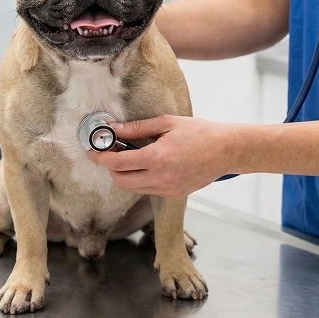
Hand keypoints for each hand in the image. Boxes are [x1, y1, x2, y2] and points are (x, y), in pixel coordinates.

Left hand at [86, 115, 234, 197]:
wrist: (226, 151)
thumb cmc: (199, 133)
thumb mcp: (167, 123)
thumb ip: (137, 128)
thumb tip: (113, 129)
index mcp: (156, 158)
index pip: (117, 163)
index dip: (100, 158)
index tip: (91, 152)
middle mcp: (160, 178)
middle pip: (120, 180)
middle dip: (110, 168)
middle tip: (110, 153)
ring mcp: (167, 189)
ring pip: (133, 188)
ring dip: (124, 175)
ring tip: (128, 157)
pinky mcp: (174, 194)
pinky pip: (148, 190)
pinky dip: (140, 180)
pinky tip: (145, 165)